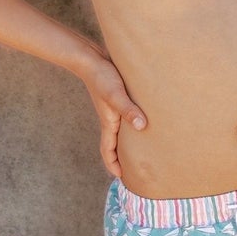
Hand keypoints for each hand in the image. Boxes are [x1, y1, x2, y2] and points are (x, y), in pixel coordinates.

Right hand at [81, 57, 145, 176]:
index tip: (122, 178)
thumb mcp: (116, 94)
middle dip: (123, 158)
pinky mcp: (119, 98)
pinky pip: (126, 117)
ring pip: (122, 132)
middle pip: (116, 145)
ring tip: (145, 148)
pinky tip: (145, 120)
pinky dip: (133, 124)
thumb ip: (128, 110)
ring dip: (129, 142)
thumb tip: (142, 127)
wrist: (91, 57)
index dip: (113, 165)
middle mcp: (111, 119)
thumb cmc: (102, 76)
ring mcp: (114, 109)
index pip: (108, 151)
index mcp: (108, 123)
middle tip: (137, 168)